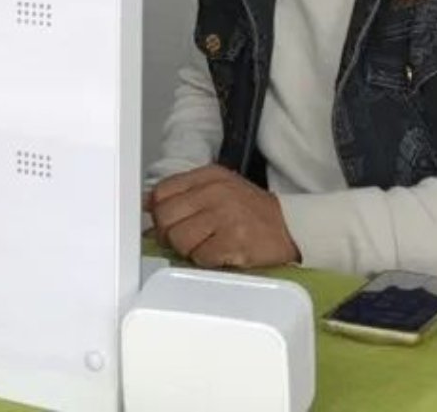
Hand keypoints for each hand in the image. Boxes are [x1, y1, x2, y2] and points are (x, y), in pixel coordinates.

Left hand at [145, 165, 300, 269]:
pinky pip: (200, 257)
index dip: (157, 213)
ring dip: (187, 250)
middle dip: (169, 234)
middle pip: (165, 217)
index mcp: (208, 176)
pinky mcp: (234, 241)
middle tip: (184, 240)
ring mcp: (225, 216)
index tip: (165, 223)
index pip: (162, 192)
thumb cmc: (250, 210)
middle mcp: (215, 192)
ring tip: (204, 246)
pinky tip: (218, 254)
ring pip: (179, 239)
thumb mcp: (218, 188)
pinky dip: (205, 261)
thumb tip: (146, 205)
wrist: (290, 226)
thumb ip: (183, 193)